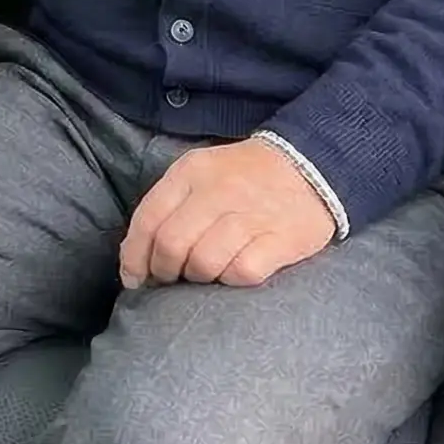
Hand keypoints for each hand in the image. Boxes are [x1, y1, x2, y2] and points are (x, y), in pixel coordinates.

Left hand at [118, 137, 337, 290]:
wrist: (309, 164)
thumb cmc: (244, 176)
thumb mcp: (199, 173)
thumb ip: (167, 206)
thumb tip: (136, 258)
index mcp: (191, 172)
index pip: (147, 220)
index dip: (134, 256)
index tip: (134, 277)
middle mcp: (218, 191)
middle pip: (172, 245)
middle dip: (164, 271)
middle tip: (172, 278)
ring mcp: (252, 215)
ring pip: (204, 262)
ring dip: (199, 277)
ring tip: (206, 273)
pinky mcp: (282, 238)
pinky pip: (243, 272)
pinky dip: (232, 279)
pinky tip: (236, 270)